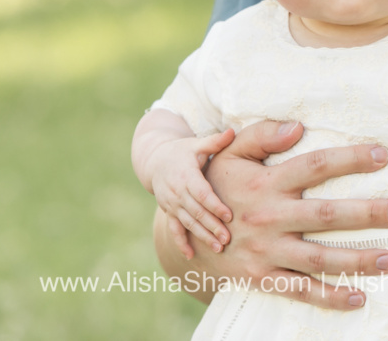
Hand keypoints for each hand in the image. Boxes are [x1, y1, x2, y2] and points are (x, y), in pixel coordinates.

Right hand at [149, 128, 235, 258]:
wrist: (156, 161)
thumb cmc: (183, 151)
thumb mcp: (197, 144)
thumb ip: (215, 141)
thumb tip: (232, 132)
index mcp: (185, 175)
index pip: (201, 193)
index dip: (214, 205)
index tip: (228, 216)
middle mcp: (176, 191)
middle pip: (196, 211)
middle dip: (211, 226)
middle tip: (227, 239)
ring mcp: (171, 203)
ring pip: (187, 223)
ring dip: (202, 237)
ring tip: (218, 249)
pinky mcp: (169, 211)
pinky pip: (174, 229)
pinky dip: (181, 243)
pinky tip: (191, 256)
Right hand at [157, 119, 387, 308]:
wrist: (187, 233)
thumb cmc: (220, 185)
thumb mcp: (231, 154)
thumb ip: (261, 135)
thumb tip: (298, 126)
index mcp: (267, 183)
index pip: (316, 166)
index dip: (350, 159)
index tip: (383, 155)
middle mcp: (269, 217)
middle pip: (325, 215)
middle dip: (365, 214)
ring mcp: (266, 251)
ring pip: (317, 259)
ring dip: (356, 260)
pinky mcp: (262, 278)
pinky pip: (299, 290)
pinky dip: (328, 297)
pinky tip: (357, 297)